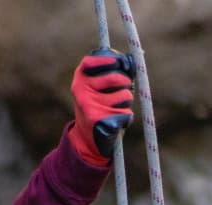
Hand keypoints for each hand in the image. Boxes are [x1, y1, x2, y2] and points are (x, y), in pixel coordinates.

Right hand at [67, 49, 135, 165]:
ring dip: (127, 103)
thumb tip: (131, 60)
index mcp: (80, 77)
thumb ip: (114, 71)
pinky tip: (115, 121)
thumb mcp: (100, 86)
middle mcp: (80, 89)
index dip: (110, 60)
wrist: (87, 137)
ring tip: (116, 108)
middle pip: (116, 78)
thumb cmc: (100, 105)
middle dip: (126, 83)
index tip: (120, 64)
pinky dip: (126, 118)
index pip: (93, 61)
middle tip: (124, 88)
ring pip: (125, 96)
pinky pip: (126, 113)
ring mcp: (88, 104)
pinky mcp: (98, 120)